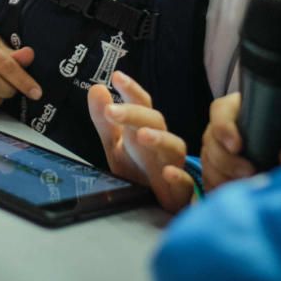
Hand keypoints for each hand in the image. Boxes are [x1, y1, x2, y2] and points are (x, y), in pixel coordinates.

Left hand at [88, 71, 192, 212]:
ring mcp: (172, 165)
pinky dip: (178, 176)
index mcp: (145, 129)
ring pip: (174, 147)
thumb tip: (96, 88)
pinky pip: (185, 183)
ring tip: (141, 135)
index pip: (141, 104)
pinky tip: (167, 172)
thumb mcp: (114, 144)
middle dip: (135, 114)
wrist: (156, 203)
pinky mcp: (180, 191)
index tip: (116, 77)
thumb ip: (104, 119)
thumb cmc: (137, 169)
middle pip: (155, 121)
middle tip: (112, 111)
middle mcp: (161, 143)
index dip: (131, 90)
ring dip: (159, 139)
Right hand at [200, 93, 256, 189]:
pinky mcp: (213, 170)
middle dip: (227, 161)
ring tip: (246, 187)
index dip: (223, 127)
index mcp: (239, 110)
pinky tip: (236, 192)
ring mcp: (214, 148)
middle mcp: (222, 127)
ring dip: (223, 177)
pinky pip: (207, 179)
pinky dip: (219, 187)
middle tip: (249, 173)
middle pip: (211, 139)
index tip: (237, 146)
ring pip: (207, 161)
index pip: (220, 111)